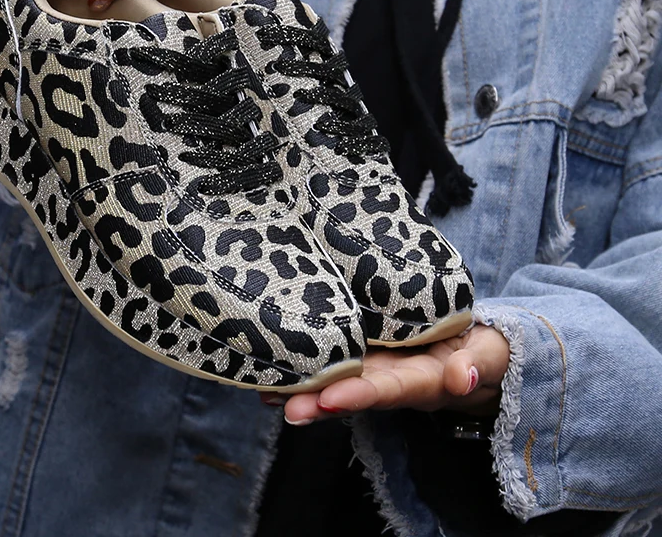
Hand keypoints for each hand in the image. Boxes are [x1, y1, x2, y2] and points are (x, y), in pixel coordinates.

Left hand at [263, 325, 509, 424]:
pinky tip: (274, 369)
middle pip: (354, 391)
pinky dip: (306, 365)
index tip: (331, 399)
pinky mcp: (368, 351)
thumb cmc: (484, 352)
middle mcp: (393, 379)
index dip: (361, 395)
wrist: (478, 352)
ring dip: (304, 388)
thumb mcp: (490, 355)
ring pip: (338, 378)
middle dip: (319, 399)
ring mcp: (378, 366)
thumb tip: (463, 379)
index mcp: (424, 382)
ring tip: (266, 390)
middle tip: (285, 405)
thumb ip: (479, 365)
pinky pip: (336, 359)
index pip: (391, 390)